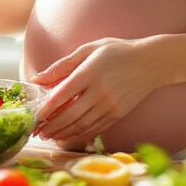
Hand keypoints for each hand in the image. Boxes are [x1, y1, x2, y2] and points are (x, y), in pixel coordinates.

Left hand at [30, 37, 161, 143]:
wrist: (152, 62)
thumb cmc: (117, 51)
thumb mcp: (89, 49)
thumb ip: (62, 65)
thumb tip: (37, 79)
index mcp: (90, 72)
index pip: (62, 94)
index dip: (46, 108)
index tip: (34, 116)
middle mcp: (100, 91)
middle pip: (70, 114)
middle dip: (51, 126)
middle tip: (37, 131)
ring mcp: (111, 105)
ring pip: (82, 125)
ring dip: (63, 133)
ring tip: (49, 135)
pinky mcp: (118, 114)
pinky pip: (95, 128)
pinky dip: (79, 134)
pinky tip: (68, 135)